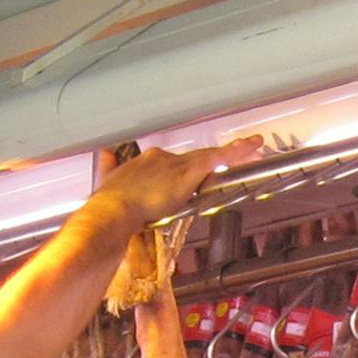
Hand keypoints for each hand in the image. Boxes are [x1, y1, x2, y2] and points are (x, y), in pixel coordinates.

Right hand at [96, 136, 263, 227]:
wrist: (111, 210)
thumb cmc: (108, 204)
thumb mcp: (108, 181)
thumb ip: (109, 168)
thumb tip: (104, 154)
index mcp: (147, 162)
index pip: (174, 163)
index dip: (186, 167)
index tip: (194, 171)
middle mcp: (163, 158)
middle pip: (195, 157)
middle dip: (214, 159)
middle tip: (238, 153)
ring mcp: (176, 166)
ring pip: (209, 156)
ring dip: (233, 152)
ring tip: (253, 147)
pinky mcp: (187, 174)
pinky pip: (217, 160)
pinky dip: (235, 154)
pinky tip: (251, 149)